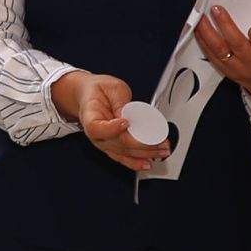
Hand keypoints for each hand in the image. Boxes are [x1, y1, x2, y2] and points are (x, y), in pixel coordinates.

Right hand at [53, 70, 169, 171]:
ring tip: (162, 150)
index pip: (96, 128)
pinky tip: (146, 163)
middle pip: (117, 143)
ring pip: (123, 153)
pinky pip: (123, 158)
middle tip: (160, 140)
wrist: (89, 96)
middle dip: (141, 144)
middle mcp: (96, 134)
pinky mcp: (111, 147)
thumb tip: (128, 114)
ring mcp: (103, 142)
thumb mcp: (111, 87)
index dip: (112, 128)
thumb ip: (120, 100)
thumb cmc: (98, 91)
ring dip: (144, 154)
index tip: (127, 122)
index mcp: (90, 116)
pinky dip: (135, 162)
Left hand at [194, 7, 250, 102]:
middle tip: (216, 9)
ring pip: (219, 50)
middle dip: (225, 25)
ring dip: (208, 32)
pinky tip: (198, 30)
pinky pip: (212, 57)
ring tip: (201, 16)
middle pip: (236, 43)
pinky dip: (203, 43)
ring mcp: (238, 69)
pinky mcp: (227, 71)